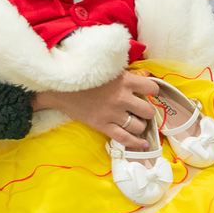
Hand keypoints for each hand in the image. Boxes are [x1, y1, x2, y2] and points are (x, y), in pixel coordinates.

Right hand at [33, 71, 159, 150]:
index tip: (149, 93)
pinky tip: (143, 144)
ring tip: (136, 122)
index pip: (152, 88)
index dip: (153, 91)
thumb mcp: (110, 68)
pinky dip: (136, 143)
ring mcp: (113, 114)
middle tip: (141, 110)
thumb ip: (128, 74)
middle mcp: (122, 99)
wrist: (61, 86)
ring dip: (140, 124)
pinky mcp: (103, 125)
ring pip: (139, 126)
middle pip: (147, 111)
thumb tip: (147, 76)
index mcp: (125, 81)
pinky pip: (125, 138)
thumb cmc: (85, 74)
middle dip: (146, 111)